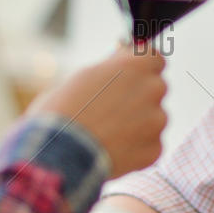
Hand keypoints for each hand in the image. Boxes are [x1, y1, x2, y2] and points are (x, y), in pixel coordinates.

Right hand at [29, 47, 166, 176]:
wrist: (57, 154)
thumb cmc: (62, 111)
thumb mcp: (84, 76)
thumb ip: (111, 68)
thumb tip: (121, 60)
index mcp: (136, 65)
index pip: (154, 58)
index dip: (140, 68)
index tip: (129, 77)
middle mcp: (153, 89)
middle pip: (155, 88)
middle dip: (139, 96)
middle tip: (112, 110)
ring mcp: (156, 121)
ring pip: (153, 119)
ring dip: (138, 124)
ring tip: (107, 135)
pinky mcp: (154, 149)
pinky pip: (149, 145)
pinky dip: (136, 149)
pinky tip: (111, 151)